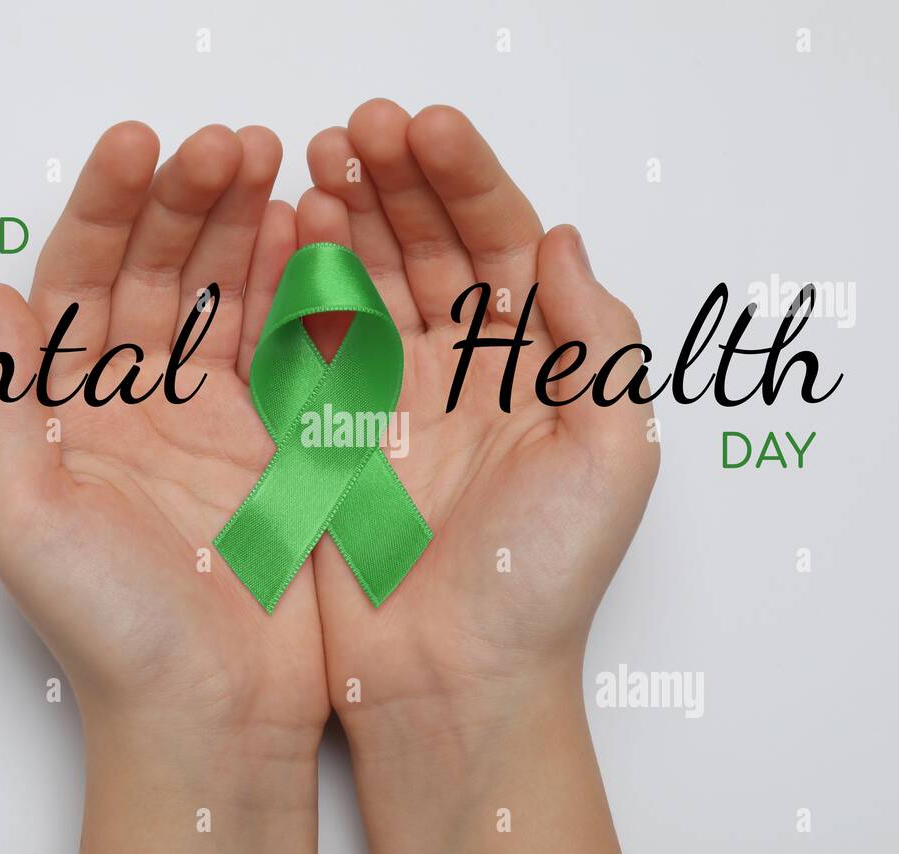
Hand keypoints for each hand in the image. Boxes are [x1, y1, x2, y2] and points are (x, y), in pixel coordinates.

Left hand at [0, 122, 329, 853]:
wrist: (212, 714)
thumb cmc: (110, 634)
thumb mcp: (24, 520)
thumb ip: (7, 407)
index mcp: (69, 412)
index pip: (78, 280)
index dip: (105, 207)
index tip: (142, 148)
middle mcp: (139, 404)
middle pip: (156, 271)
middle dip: (188, 199)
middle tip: (230, 143)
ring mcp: (213, 417)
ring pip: (225, 295)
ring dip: (245, 226)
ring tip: (274, 163)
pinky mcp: (279, 440)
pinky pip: (286, 345)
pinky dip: (298, 287)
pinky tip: (308, 236)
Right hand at [300, 100, 658, 853]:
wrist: (455, 681)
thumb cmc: (541, 579)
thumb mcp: (611, 453)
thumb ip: (600, 341)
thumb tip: (564, 240)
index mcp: (537, 367)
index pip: (503, 243)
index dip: (468, 180)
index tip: (426, 130)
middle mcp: (466, 371)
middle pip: (430, 245)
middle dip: (397, 180)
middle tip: (358, 128)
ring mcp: (394, 396)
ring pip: (367, 277)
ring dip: (345, 214)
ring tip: (316, 162)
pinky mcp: (332, 429)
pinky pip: (313, 336)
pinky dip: (298, 281)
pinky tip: (287, 233)